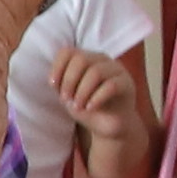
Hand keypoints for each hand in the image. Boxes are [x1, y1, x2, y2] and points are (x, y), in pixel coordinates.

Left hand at [57, 41, 161, 177]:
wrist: (107, 126)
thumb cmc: (86, 106)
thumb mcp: (67, 93)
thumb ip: (59, 82)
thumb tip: (48, 77)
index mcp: (86, 58)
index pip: (68, 52)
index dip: (57, 68)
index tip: (53, 86)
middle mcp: (103, 60)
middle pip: (81, 59)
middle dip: (69, 81)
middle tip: (65, 99)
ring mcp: (117, 70)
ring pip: (96, 72)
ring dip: (81, 91)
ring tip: (77, 106)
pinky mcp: (127, 85)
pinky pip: (110, 85)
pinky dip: (95, 98)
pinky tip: (89, 108)